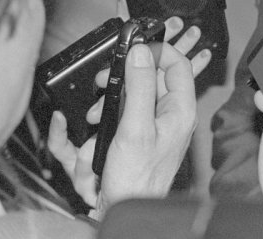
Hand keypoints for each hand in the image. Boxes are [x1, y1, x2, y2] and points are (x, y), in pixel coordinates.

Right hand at [48, 42, 197, 213]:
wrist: (122, 212)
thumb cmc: (135, 180)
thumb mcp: (135, 127)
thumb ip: (139, 87)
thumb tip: (140, 52)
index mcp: (180, 110)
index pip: (178, 64)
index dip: (157, 50)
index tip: (132, 50)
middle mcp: (169, 115)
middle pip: (150, 77)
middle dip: (123, 79)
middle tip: (103, 81)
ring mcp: (151, 126)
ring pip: (130, 96)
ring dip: (108, 102)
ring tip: (96, 117)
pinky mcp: (134, 136)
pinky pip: (117, 116)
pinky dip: (102, 119)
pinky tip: (82, 128)